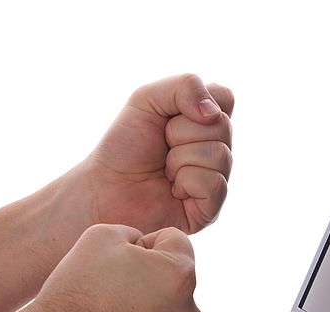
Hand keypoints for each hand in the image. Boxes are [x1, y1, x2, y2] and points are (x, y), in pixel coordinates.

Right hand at [22, 224, 202, 311]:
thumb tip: (143, 246)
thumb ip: (134, 234)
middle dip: (149, 282)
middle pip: (175, 284)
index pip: (175, 242)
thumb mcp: (100, 236)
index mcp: (180, 275)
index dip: (146, 244)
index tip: (121, 262)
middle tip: (111, 292)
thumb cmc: (74, 296)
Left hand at [79, 74, 233, 234]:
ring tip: (165, 171)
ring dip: (180, 159)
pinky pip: (214, 183)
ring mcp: (216, 178)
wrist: (104, 189)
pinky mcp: (211, 208)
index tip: (170, 116)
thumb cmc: (125, 146)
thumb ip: (184, 86)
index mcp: (205, 122)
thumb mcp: (147, 99)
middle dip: (180, 132)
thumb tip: (213, 113)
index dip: (197, 102)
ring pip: (219, 154)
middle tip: (162, 146)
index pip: (224, 98)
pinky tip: (173, 190)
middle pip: (222, 125)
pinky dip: (186, 182)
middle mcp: (216, 149)